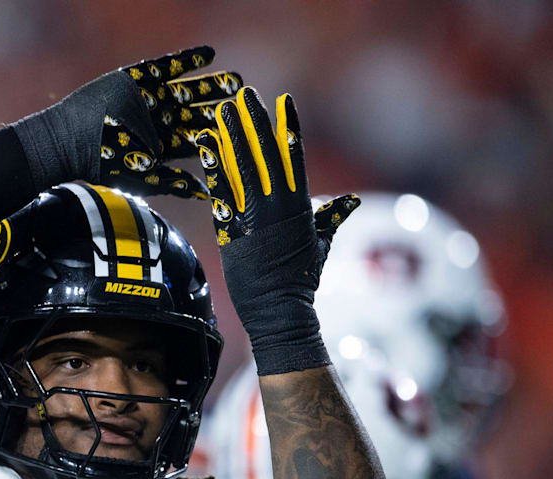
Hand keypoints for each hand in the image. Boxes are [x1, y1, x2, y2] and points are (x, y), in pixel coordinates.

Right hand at [99, 47, 241, 198]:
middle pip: (196, 111)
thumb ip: (174, 183)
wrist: (69, 141)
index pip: (196, 137)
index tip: (244, 130)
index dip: (219, 133)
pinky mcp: (137, 76)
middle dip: (219, 106)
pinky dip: (189, 60)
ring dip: (211, 84)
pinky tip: (210, 54)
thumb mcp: (142, 178)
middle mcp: (158, 119)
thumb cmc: (102, 164)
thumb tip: (207, 194)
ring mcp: (149, 97)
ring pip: (187, 88)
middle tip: (247, 100)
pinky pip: (168, 66)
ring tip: (235, 79)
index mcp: (161, 144)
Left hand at [194, 87, 359, 374]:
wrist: (280, 310)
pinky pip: (221, 192)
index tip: (283, 100)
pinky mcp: (234, 230)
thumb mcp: (321, 244)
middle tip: (243, 94)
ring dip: (231, 136)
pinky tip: (204, 146)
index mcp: (301, 205)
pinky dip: (213, 168)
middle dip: (254, 121)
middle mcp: (279, 206)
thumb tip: (349, 200)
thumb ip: (332, 217)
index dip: (288, 127)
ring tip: (221, 110)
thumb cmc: (302, 281)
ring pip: (242, 167)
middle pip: (265, 154)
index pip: (295, 157)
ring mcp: (256, 217)